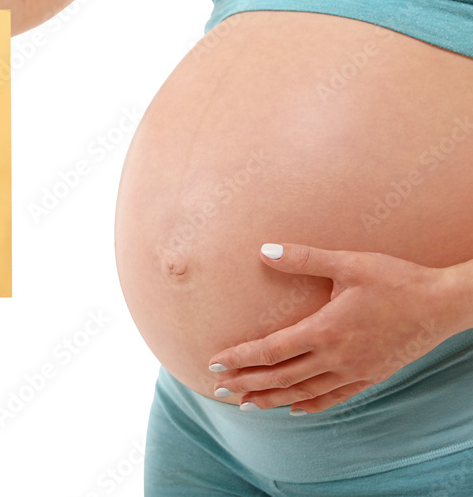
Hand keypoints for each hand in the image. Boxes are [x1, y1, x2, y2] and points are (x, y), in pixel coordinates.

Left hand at [206, 242, 466, 414]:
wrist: (442, 304)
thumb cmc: (395, 279)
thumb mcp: (348, 263)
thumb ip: (304, 258)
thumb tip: (263, 250)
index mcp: (326, 330)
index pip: (271, 351)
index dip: (240, 359)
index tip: (215, 364)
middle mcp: (337, 358)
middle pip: (281, 377)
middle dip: (247, 384)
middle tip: (218, 389)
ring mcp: (355, 371)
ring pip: (304, 392)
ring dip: (271, 399)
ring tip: (246, 405)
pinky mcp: (371, 376)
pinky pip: (334, 397)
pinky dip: (310, 405)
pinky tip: (294, 408)